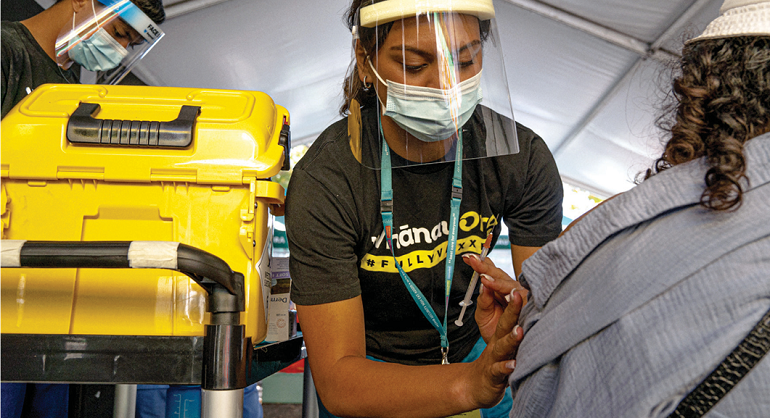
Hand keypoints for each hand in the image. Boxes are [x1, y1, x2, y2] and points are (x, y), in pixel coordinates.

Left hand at [462, 254, 527, 342]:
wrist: (507, 351)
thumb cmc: (496, 329)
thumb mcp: (484, 314)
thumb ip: (483, 300)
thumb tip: (483, 284)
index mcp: (500, 288)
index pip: (490, 272)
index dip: (480, 264)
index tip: (467, 258)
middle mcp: (511, 290)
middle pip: (499, 276)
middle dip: (486, 267)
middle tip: (473, 260)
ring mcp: (521, 298)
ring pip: (511, 287)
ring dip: (499, 283)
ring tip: (485, 279)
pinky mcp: (529, 310)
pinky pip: (524, 303)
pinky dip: (517, 300)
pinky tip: (512, 294)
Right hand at [467, 289, 523, 408]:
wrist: (475, 386)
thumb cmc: (494, 362)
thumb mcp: (500, 340)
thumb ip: (508, 323)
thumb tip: (511, 301)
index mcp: (502, 334)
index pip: (508, 313)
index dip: (514, 300)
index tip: (520, 285)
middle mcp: (498, 343)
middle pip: (505, 323)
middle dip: (512, 309)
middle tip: (517, 294)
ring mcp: (495, 358)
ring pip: (502, 346)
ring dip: (510, 338)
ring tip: (519, 331)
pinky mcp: (493, 375)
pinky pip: (499, 370)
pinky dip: (505, 367)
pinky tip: (513, 364)